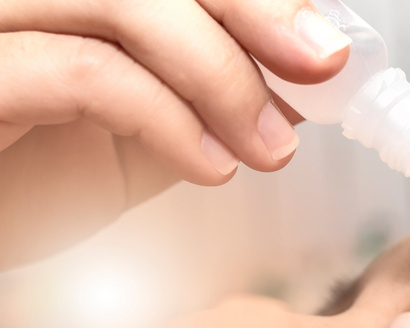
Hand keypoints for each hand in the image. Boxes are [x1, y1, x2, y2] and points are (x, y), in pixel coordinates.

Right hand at [0, 0, 349, 269]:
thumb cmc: (42, 176)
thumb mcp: (148, 130)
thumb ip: (212, 94)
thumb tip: (301, 77)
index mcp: (82, 0)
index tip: (325, 45)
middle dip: (259, 14)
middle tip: (322, 64)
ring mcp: (1, 22)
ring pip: (127, 0)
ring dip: (223, 75)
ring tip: (268, 145)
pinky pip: (88, 72)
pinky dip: (168, 118)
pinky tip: (210, 165)